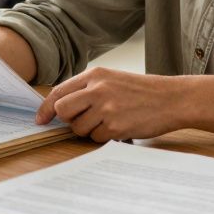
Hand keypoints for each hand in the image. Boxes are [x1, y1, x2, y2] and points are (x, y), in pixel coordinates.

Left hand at [34, 68, 185, 141]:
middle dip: (68, 120)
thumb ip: (88, 89)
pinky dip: (104, 137)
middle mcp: (97, 90)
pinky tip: (119, 127)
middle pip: (63, 110)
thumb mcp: (112, 80)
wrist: (172, 98)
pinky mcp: (115, 126)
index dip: (46, 108)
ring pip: (78, 128)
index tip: (41, 119)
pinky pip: (96, 138)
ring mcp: (106, 108)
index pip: (59, 92)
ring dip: (89, 130)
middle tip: (82, 121)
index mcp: (95, 75)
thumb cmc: (142, 91)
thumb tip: (61, 106)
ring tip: (109, 121)